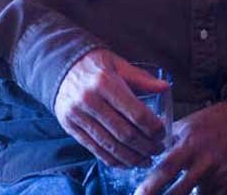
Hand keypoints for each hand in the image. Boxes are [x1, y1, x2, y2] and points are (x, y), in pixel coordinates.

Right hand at [53, 49, 168, 167]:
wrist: (61, 67)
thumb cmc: (95, 65)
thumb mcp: (118, 64)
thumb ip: (141, 78)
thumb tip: (166, 87)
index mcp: (105, 82)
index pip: (135, 114)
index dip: (153, 128)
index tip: (162, 133)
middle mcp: (90, 100)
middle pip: (124, 133)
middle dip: (146, 146)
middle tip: (158, 150)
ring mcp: (78, 115)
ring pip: (110, 146)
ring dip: (132, 158)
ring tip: (146, 160)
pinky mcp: (70, 126)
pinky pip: (95, 149)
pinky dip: (113, 160)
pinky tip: (126, 162)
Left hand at [136, 103, 226, 194]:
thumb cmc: (212, 122)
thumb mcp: (187, 124)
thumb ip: (168, 139)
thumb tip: (148, 149)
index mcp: (190, 145)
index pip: (166, 168)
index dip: (151, 185)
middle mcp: (205, 162)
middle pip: (180, 191)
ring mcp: (221, 176)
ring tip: (177, 192)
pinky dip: (204, 194)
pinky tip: (199, 189)